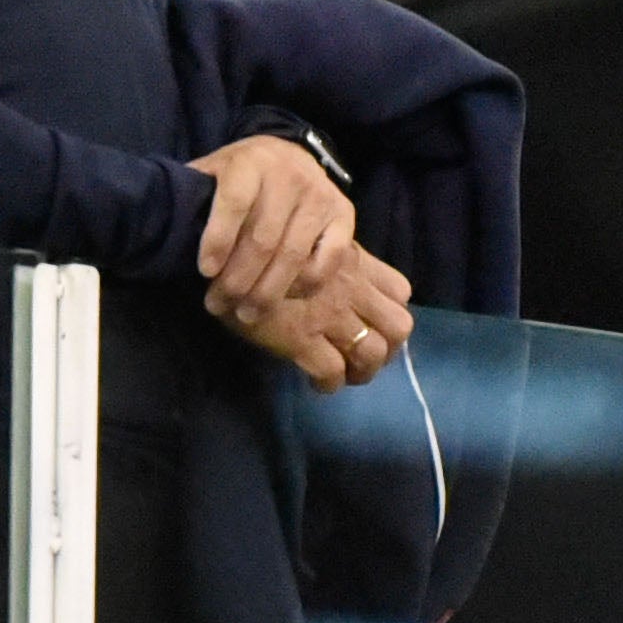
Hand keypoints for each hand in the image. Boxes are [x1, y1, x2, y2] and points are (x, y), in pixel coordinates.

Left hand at [189, 133, 355, 313]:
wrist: (289, 153)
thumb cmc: (241, 174)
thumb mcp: (212, 172)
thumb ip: (193, 195)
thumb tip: (163, 228)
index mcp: (252, 162)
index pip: (235, 201)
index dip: (218, 238)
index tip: (205, 272)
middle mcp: (290, 175)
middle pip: (263, 238)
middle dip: (238, 280)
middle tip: (218, 305)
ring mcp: (321, 195)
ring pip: (293, 255)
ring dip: (267, 292)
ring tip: (245, 314)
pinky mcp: (345, 215)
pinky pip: (328, 260)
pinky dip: (305, 285)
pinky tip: (284, 297)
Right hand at [226, 247, 417, 389]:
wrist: (222, 253)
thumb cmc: (256, 241)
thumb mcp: (302, 238)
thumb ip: (325, 257)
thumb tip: (329, 275)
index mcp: (352, 262)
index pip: (399, 290)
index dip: (392, 310)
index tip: (373, 321)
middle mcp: (350, 288)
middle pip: (399, 326)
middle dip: (388, 347)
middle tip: (363, 355)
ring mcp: (328, 315)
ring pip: (372, 354)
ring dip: (362, 371)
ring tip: (344, 374)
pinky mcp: (301, 339)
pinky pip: (331, 372)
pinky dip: (328, 384)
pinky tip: (315, 383)